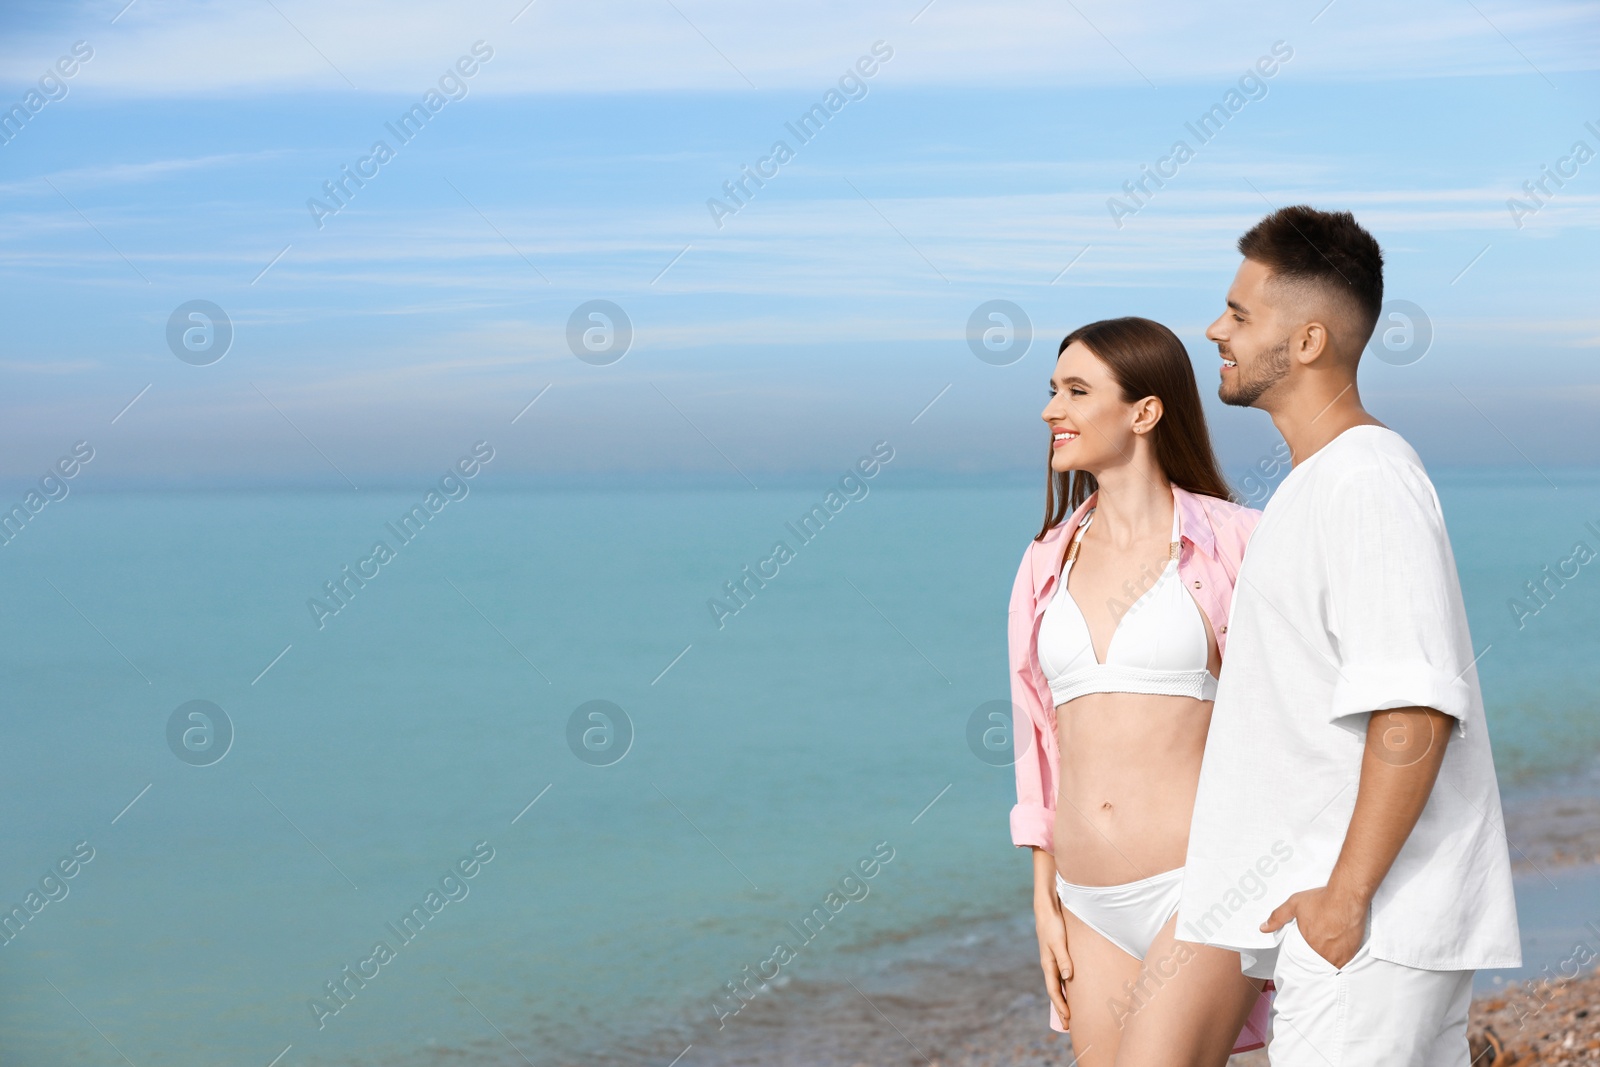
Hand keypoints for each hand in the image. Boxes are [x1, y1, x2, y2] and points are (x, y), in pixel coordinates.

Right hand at [1034, 898, 1072, 1026]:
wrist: (1047, 910)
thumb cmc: (1053, 925)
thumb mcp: (1058, 942)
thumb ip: (1064, 959)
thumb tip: (1068, 977)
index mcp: (1048, 965)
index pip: (1054, 991)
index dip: (1060, 1005)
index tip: (1068, 1019)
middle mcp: (1049, 966)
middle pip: (1055, 992)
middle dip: (1060, 1008)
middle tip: (1066, 1026)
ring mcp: (1053, 961)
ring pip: (1058, 986)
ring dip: (1062, 1000)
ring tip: (1068, 1014)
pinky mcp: (1058, 956)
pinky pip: (1061, 977)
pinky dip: (1065, 988)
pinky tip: (1071, 991)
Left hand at [1261, 885, 1367, 969]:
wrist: (1347, 896)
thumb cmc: (1322, 900)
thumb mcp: (1294, 905)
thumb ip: (1278, 918)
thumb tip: (1263, 928)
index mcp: (1308, 945)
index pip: (1301, 959)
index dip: (1302, 956)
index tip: (1303, 953)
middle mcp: (1324, 953)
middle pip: (1316, 962)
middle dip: (1314, 958)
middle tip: (1315, 949)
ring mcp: (1340, 954)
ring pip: (1331, 964)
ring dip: (1327, 960)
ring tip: (1326, 950)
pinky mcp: (1352, 952)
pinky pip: (1344, 962)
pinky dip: (1339, 958)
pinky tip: (1337, 949)